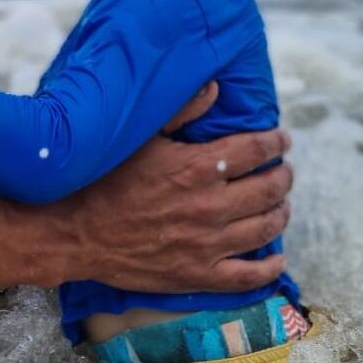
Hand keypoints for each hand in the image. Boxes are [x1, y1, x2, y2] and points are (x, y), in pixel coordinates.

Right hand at [47, 127, 292, 292]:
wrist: (78, 231)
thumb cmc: (105, 179)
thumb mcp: (140, 137)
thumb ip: (181, 110)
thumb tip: (214, 88)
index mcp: (199, 168)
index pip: (256, 150)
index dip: (275, 142)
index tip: (282, 138)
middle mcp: (212, 206)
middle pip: (269, 189)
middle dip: (283, 176)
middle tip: (284, 169)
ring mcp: (209, 244)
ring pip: (265, 228)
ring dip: (281, 212)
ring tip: (281, 204)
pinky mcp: (201, 275)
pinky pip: (249, 275)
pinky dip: (270, 266)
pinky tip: (276, 257)